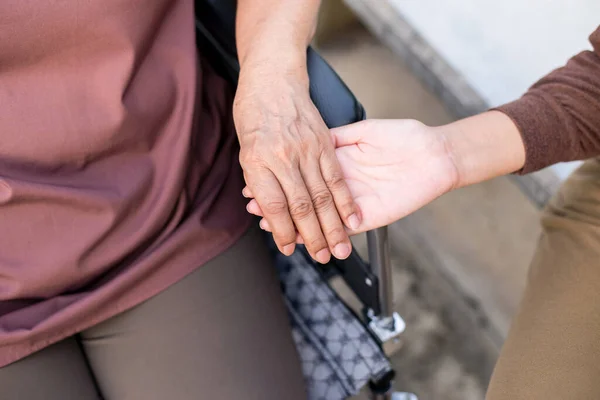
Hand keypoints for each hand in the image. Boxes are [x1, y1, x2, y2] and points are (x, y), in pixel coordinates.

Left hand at [233, 59, 359, 262]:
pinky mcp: (324, 142)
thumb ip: (259, 183)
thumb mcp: (246, 151)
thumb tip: (267, 213)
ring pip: (322, 195)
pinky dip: (345, 201)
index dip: (283, 232)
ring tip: (340, 247)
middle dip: (313, 237)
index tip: (290, 248)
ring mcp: (306, 149)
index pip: (274, 206)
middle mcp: (283, 156)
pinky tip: (353, 218)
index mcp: (257, 161)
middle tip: (323, 257)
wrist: (273, 79)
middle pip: (301, 206)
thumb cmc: (254, 115)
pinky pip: (336, 177)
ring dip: (333, 226)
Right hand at [246, 119, 458, 234]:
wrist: (435, 153)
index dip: (282, 179)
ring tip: (268, 223)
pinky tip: (298, 235)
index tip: (258, 180)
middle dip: (279, 204)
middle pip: (305, 199)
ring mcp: (354, 203)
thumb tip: (311, 139)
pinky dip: (319, 232)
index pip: (304, 175)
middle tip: (254, 206)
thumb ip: (337, 138)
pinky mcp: (369, 217)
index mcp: (340, 163)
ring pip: (318, 218)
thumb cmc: (405, 137)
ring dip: (293, 222)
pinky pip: (341, 229)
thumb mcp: (363, 131)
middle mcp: (343, 186)